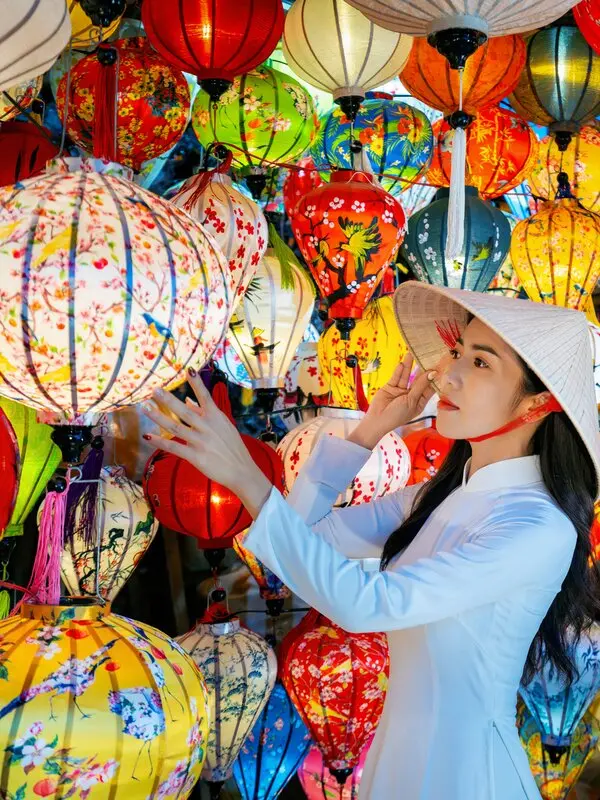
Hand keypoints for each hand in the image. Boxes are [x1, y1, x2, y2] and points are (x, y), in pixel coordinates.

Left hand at [140, 369, 272, 517]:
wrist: (241, 470)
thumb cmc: (232, 447)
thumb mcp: (223, 426)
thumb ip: (204, 413)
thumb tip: (188, 399)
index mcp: (216, 417)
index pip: (205, 396)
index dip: (197, 383)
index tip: (189, 370)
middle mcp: (207, 427)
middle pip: (184, 411)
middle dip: (169, 400)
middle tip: (155, 389)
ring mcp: (201, 442)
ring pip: (175, 427)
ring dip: (159, 417)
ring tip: (145, 408)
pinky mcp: (195, 456)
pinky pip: (174, 447)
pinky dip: (160, 442)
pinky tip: (148, 436)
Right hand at [348, 353, 435, 449]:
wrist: (377, 420)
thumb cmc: (397, 415)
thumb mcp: (412, 400)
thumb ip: (421, 385)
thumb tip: (432, 373)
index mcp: (420, 402)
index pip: (429, 387)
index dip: (434, 377)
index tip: (440, 365)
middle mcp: (411, 395)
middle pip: (418, 380)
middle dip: (422, 369)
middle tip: (427, 355)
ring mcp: (400, 390)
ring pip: (406, 376)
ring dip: (409, 366)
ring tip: (412, 353)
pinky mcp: (390, 387)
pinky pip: (396, 377)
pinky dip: (399, 371)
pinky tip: (402, 364)